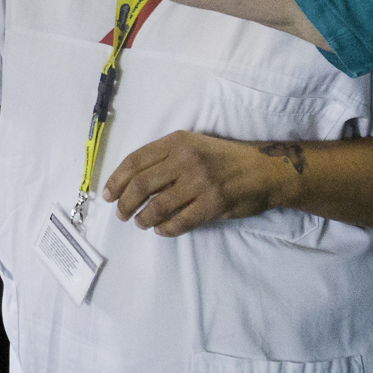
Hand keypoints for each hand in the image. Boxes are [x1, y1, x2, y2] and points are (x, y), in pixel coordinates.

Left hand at [101, 130, 298, 235]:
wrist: (264, 169)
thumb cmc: (224, 157)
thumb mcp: (193, 145)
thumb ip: (165, 157)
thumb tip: (131, 181)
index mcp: (177, 142)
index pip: (135, 161)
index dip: (116, 180)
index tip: (107, 195)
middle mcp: (186, 160)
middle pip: (141, 185)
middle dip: (125, 203)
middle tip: (121, 214)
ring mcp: (200, 183)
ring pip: (158, 206)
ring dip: (143, 218)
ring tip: (141, 222)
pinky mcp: (212, 204)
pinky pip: (179, 222)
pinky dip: (165, 229)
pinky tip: (161, 230)